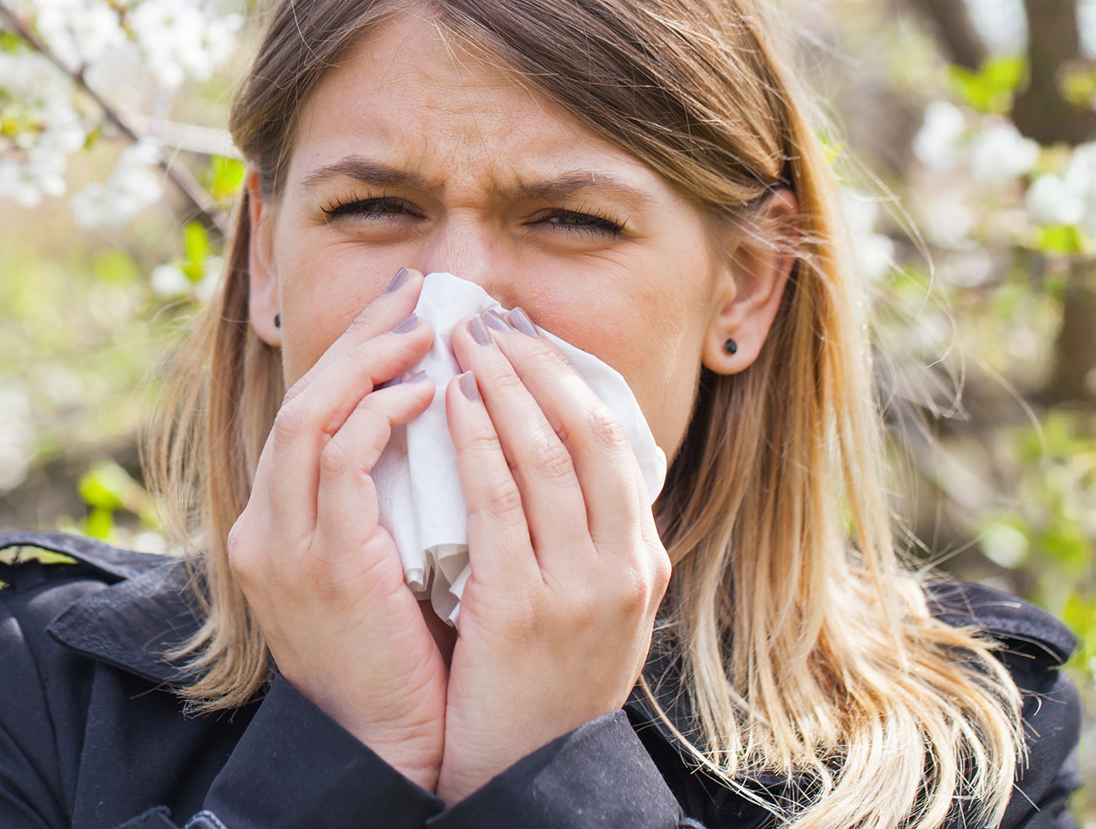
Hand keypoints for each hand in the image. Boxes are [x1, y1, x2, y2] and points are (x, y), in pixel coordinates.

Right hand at [226, 268, 448, 790]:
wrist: (387, 750)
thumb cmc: (407, 661)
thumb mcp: (388, 567)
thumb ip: (395, 502)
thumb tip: (454, 429)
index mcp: (277, 527)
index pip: (308, 414)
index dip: (353, 355)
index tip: (405, 311)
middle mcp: (265, 529)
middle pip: (301, 398)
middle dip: (360, 338)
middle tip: (417, 291)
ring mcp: (284, 547)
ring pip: (310, 416)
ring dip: (370, 362)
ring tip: (429, 331)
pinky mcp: (321, 566)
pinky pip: (339, 462)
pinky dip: (380, 416)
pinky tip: (429, 393)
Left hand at [433, 307, 672, 803]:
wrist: (527, 778)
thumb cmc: (543, 691)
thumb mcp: (590, 613)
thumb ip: (583, 542)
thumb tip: (551, 456)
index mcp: (643, 561)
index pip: (613, 440)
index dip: (566, 376)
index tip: (523, 335)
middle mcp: (624, 568)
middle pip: (585, 433)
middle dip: (534, 364)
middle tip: (486, 317)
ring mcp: (579, 589)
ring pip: (546, 456)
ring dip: (503, 386)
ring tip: (464, 342)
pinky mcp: (524, 610)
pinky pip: (499, 503)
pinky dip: (478, 442)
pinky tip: (452, 403)